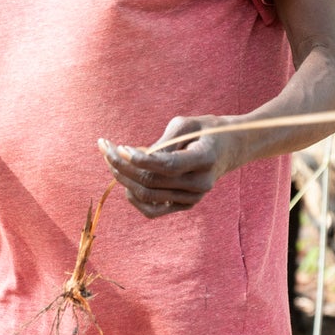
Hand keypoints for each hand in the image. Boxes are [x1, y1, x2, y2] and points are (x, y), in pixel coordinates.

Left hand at [100, 115, 231, 218]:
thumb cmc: (203, 130)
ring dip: (123, 179)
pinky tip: (125, 181)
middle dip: (123, 165)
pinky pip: (152, 210)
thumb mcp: (186, 124)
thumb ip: (163, 141)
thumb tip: (136, 158)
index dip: (141, 159)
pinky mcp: (184, 206)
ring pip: (147, 196)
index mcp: (205, 158)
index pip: (168, 165)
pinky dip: (134, 198)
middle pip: (151, 181)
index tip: (120, 147)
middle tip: (106, 148)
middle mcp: (200, 183)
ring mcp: (193, 198)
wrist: (228, 149)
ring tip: (111, 159)